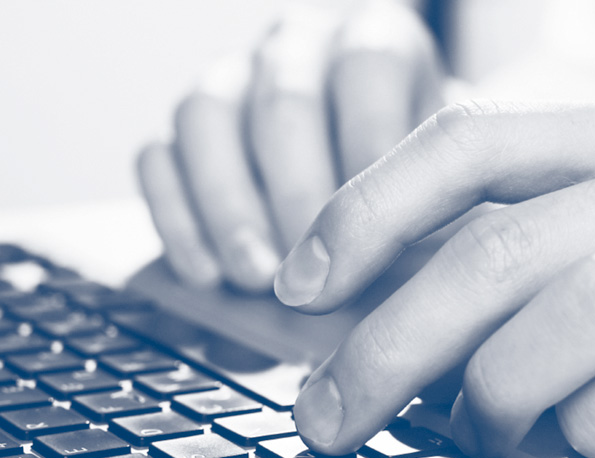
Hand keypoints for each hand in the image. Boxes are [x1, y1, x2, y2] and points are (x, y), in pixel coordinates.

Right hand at [137, 1, 444, 291]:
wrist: (368, 190)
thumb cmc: (411, 193)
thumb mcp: (438, 189)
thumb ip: (427, 216)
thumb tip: (402, 278)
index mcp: (374, 42)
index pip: (368, 69)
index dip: (370, 151)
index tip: (378, 234)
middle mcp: (296, 50)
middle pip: (283, 102)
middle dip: (296, 196)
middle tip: (310, 273)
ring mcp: (229, 83)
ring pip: (205, 116)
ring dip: (229, 207)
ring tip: (254, 278)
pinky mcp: (178, 132)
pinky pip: (156, 158)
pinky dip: (176, 220)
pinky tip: (206, 275)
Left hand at [277, 100, 594, 457]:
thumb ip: (518, 245)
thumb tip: (377, 308)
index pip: (472, 140)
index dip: (366, 211)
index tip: (299, 287)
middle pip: (496, 250)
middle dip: (387, 347)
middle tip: (329, 416)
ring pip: (574, 313)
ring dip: (494, 395)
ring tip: (477, 438)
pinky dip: (590, 425)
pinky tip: (579, 444)